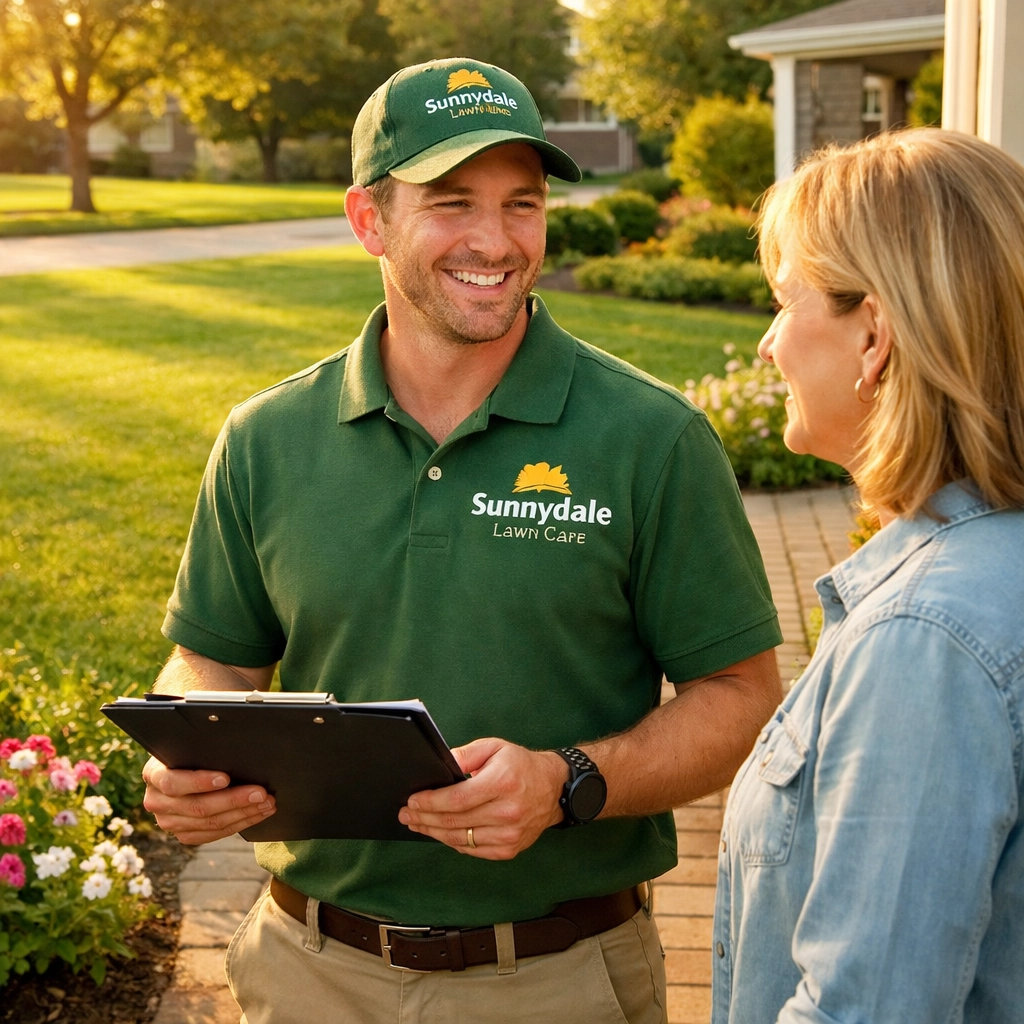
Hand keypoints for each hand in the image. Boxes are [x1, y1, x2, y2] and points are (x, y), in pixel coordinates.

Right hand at [142, 756, 275, 844]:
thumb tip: (231, 745)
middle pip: (197, 807)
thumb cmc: (190, 750)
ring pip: (209, 823)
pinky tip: (258, 814)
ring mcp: (168, 821)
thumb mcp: (189, 744)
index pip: (173, 782)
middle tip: (261, 792)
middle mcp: (156, 801)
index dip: (200, 782)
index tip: (226, 778)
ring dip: (243, 813)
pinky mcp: (183, 833)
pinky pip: (213, 834)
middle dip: (234, 799)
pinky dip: (239, 824)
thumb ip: (202, 747)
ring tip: (267, 803)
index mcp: (153, 774)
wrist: (181, 768)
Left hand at [398, 739, 565, 859]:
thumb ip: (465, 755)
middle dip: (425, 818)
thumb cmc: (521, 765)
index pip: (457, 799)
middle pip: (455, 821)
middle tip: (406, 814)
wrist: (554, 788)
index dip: (431, 802)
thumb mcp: (494, 748)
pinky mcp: (510, 849)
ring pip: (461, 839)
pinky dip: (454, 842)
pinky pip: (473, 850)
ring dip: (434, 833)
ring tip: (418, 825)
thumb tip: (439, 766)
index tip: (413, 801)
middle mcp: (508, 812)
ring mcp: (510, 834)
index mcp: (503, 783)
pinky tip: (441, 833)